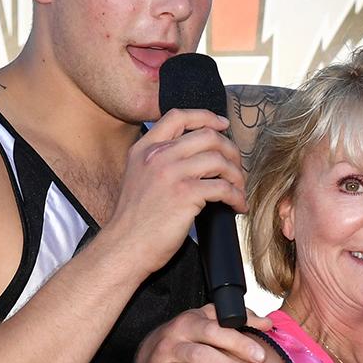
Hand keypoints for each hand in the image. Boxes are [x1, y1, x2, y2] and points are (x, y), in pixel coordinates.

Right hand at [107, 108, 247, 273]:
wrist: (123, 247)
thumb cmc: (133, 220)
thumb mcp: (138, 176)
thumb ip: (159, 159)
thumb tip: (195, 154)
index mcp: (144, 148)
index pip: (178, 116)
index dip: (206, 116)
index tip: (222, 125)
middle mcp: (157, 156)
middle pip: (208, 135)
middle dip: (230, 149)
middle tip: (236, 166)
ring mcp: (171, 173)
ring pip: (219, 159)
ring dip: (236, 175)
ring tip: (238, 189)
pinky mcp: (185, 194)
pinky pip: (223, 187)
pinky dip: (236, 196)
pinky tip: (236, 205)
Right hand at [136, 304, 271, 362]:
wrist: (148, 353)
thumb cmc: (184, 336)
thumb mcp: (206, 321)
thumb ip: (236, 319)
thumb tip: (267, 323)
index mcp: (191, 320)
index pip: (219, 327)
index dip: (241, 341)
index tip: (260, 354)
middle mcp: (177, 336)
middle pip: (207, 346)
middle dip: (234, 354)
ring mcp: (167, 356)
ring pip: (197, 361)